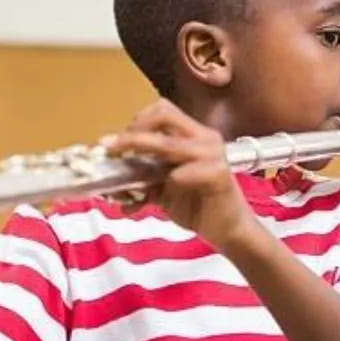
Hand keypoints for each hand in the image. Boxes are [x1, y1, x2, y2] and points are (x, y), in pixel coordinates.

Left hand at [104, 99, 257, 251]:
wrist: (228, 230)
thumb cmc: (198, 206)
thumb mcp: (164, 189)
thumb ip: (143, 178)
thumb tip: (111, 180)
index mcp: (193, 135)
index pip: (162, 110)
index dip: (136, 122)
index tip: (116, 143)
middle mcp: (204, 138)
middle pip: (163, 114)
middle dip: (132, 133)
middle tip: (112, 150)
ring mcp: (212, 154)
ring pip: (168, 143)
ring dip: (141, 154)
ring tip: (123, 176)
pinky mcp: (217, 175)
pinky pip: (180, 174)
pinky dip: (163, 183)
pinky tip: (153, 199)